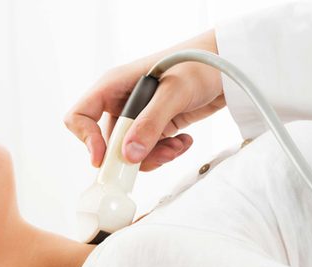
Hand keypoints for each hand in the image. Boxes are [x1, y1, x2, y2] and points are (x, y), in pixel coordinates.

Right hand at [64, 29, 225, 171]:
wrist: (230, 64)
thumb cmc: (200, 63)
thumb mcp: (174, 92)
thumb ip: (150, 124)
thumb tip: (129, 156)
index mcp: (114, 86)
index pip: (80, 116)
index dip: (86, 139)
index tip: (103, 158)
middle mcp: (121, 102)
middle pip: (107, 142)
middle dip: (129, 156)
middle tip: (154, 157)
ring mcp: (138, 116)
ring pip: (130, 152)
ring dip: (152, 157)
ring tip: (176, 147)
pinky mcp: (155, 127)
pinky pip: (149, 151)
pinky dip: (165, 153)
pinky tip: (183, 141)